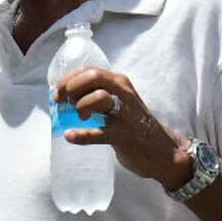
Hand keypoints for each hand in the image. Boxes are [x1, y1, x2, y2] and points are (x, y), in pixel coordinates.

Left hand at [52, 67, 190, 187]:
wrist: (164, 151)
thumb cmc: (136, 125)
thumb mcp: (121, 101)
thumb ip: (100, 95)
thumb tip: (66, 98)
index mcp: (120, 83)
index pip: (90, 70)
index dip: (68, 78)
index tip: (57, 92)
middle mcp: (123, 94)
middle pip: (93, 77)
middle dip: (71, 87)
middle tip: (63, 102)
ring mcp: (125, 115)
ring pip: (98, 98)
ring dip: (80, 106)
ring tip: (79, 118)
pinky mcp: (124, 136)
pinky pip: (98, 133)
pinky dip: (81, 135)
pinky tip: (70, 136)